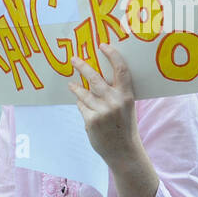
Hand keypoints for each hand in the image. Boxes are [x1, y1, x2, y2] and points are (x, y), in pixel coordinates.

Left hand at [67, 44, 140, 166]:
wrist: (123, 151)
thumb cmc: (124, 126)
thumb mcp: (126, 107)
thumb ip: (116, 92)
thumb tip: (97, 76)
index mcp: (127, 95)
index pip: (121, 69)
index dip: (112, 55)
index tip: (103, 45)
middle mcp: (115, 101)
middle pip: (95, 78)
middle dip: (82, 66)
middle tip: (74, 59)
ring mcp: (102, 111)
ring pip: (84, 93)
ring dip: (76, 88)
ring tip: (71, 85)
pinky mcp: (91, 120)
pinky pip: (81, 106)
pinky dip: (81, 104)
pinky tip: (83, 106)